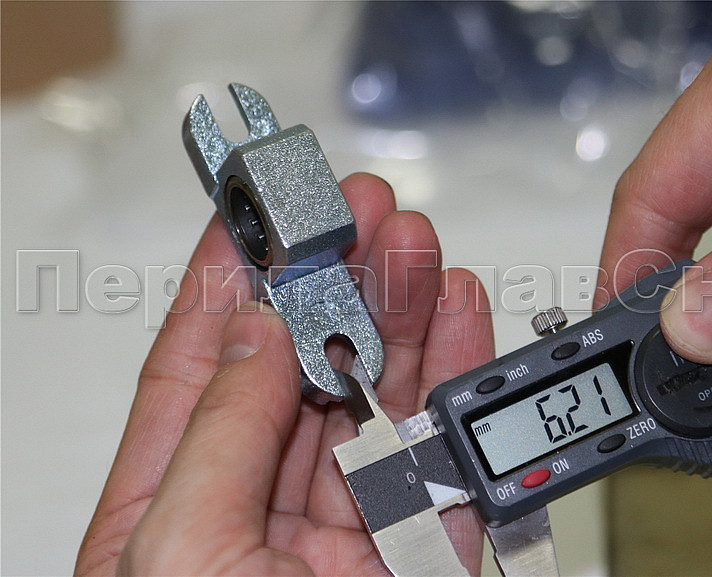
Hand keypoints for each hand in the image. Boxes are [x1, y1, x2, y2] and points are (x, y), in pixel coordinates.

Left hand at [75, 174, 493, 575]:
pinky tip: (456, 317)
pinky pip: (449, 452)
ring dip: (400, 311)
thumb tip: (260, 336)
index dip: (226, 282)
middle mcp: (263, 509)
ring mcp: (348, 527)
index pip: (197, 370)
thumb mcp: (183, 548)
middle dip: (332, 278)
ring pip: (380, 397)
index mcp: (177, 508)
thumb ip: (219, 436)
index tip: (252, 213)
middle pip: (302, 368)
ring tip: (412, 243)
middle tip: (357, 212)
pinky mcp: (422, 550)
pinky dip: (457, 380)